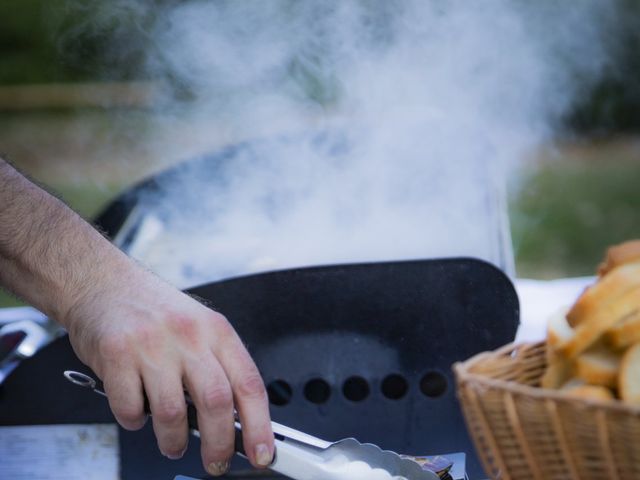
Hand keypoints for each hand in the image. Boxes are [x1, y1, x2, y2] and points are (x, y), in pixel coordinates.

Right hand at [64, 263, 273, 475]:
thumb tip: (238, 420)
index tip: (263, 454)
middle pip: (217, 402)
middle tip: (216, 462)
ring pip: (173, 413)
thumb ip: (217, 368)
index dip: (260, 425)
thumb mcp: (199, 328)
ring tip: (172, 444)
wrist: (104, 282)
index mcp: (216, 331)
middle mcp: (189, 335)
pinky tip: (136, 413)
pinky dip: (134, 422)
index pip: (249, 383)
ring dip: (174, 440)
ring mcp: (152, 344)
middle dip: (220, 444)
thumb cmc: (154, 311)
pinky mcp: (117, 354)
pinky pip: (130, 408)